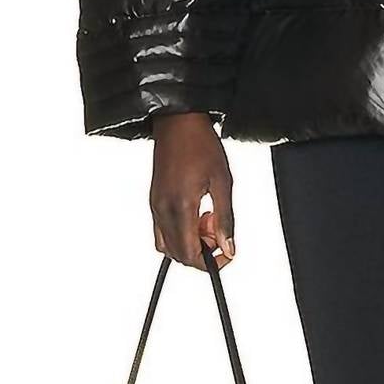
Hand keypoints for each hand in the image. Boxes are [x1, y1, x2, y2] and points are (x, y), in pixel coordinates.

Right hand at [150, 112, 234, 271]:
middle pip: (178, 255)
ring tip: (209, 219)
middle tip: (219, 231)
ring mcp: (155, 206)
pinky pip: (163, 230)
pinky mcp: (154, 201)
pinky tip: (196, 213)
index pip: (190, 254)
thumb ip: (226, 219)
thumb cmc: (200, 145)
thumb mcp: (223, 183)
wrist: (177, 122)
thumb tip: (229, 248)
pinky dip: (180, 232)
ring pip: (168, 245)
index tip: (226, 252)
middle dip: (202, 252)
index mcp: (181, 207)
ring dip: (191, 242)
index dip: (211, 261)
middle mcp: (163, 210)